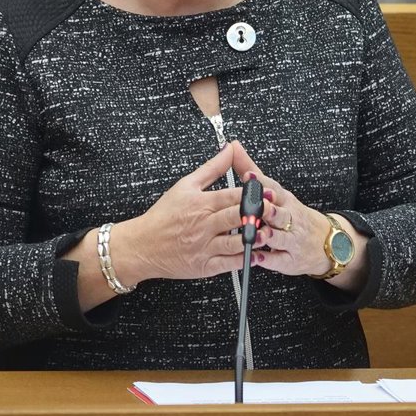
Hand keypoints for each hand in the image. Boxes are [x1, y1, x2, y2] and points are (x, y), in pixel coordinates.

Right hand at [116, 142, 266, 284]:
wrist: (142, 246)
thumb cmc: (163, 216)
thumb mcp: (185, 185)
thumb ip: (211, 168)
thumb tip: (229, 149)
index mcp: (201, 203)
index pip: (233, 196)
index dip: (253, 193)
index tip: (266, 191)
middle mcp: (204, 225)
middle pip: (237, 217)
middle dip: (258, 213)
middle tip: (273, 210)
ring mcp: (204, 246)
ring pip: (236, 242)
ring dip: (254, 237)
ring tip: (267, 233)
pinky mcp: (204, 266)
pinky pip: (229, 264)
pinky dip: (244, 259)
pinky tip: (254, 253)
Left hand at [229, 143, 333, 277]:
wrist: (323, 242)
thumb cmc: (292, 214)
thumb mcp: (274, 190)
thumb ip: (250, 169)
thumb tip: (233, 147)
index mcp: (284, 199)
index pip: (274, 188)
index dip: (261, 183)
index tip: (248, 177)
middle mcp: (289, 218)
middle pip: (279, 212)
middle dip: (267, 210)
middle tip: (256, 207)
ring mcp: (291, 239)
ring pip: (280, 236)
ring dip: (269, 235)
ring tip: (259, 233)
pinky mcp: (290, 259)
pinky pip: (279, 260)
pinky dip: (269, 259)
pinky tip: (258, 257)